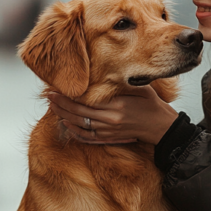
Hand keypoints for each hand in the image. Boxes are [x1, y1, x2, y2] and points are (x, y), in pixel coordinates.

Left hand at [46, 87, 179, 145]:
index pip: (85, 100)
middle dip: (61, 105)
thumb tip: (103, 72)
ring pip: (80, 125)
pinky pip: (87, 137)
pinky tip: (66, 124)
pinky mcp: (109, 138)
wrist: (161, 127)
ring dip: (64, 116)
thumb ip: (120, 82)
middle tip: (48, 96)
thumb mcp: (139, 87)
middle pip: (78, 113)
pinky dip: (74, 131)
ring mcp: (108, 132)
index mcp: (116, 107)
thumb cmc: (151, 104)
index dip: (69, 95)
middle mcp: (110, 121)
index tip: (57, 88)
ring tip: (52, 107)